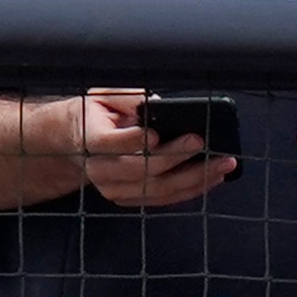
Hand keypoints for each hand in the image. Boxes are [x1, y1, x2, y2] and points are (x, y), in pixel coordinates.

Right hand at [50, 88, 236, 207]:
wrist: (75, 143)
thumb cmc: (96, 116)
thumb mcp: (104, 97)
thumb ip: (127, 98)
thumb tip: (155, 104)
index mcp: (90, 138)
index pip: (109, 143)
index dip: (133, 141)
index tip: (157, 134)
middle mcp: (99, 169)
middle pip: (139, 169)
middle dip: (175, 157)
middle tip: (201, 142)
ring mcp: (113, 188)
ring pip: (156, 189)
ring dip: (193, 179)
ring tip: (221, 164)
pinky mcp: (127, 198)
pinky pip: (162, 199)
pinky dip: (190, 190)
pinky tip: (211, 178)